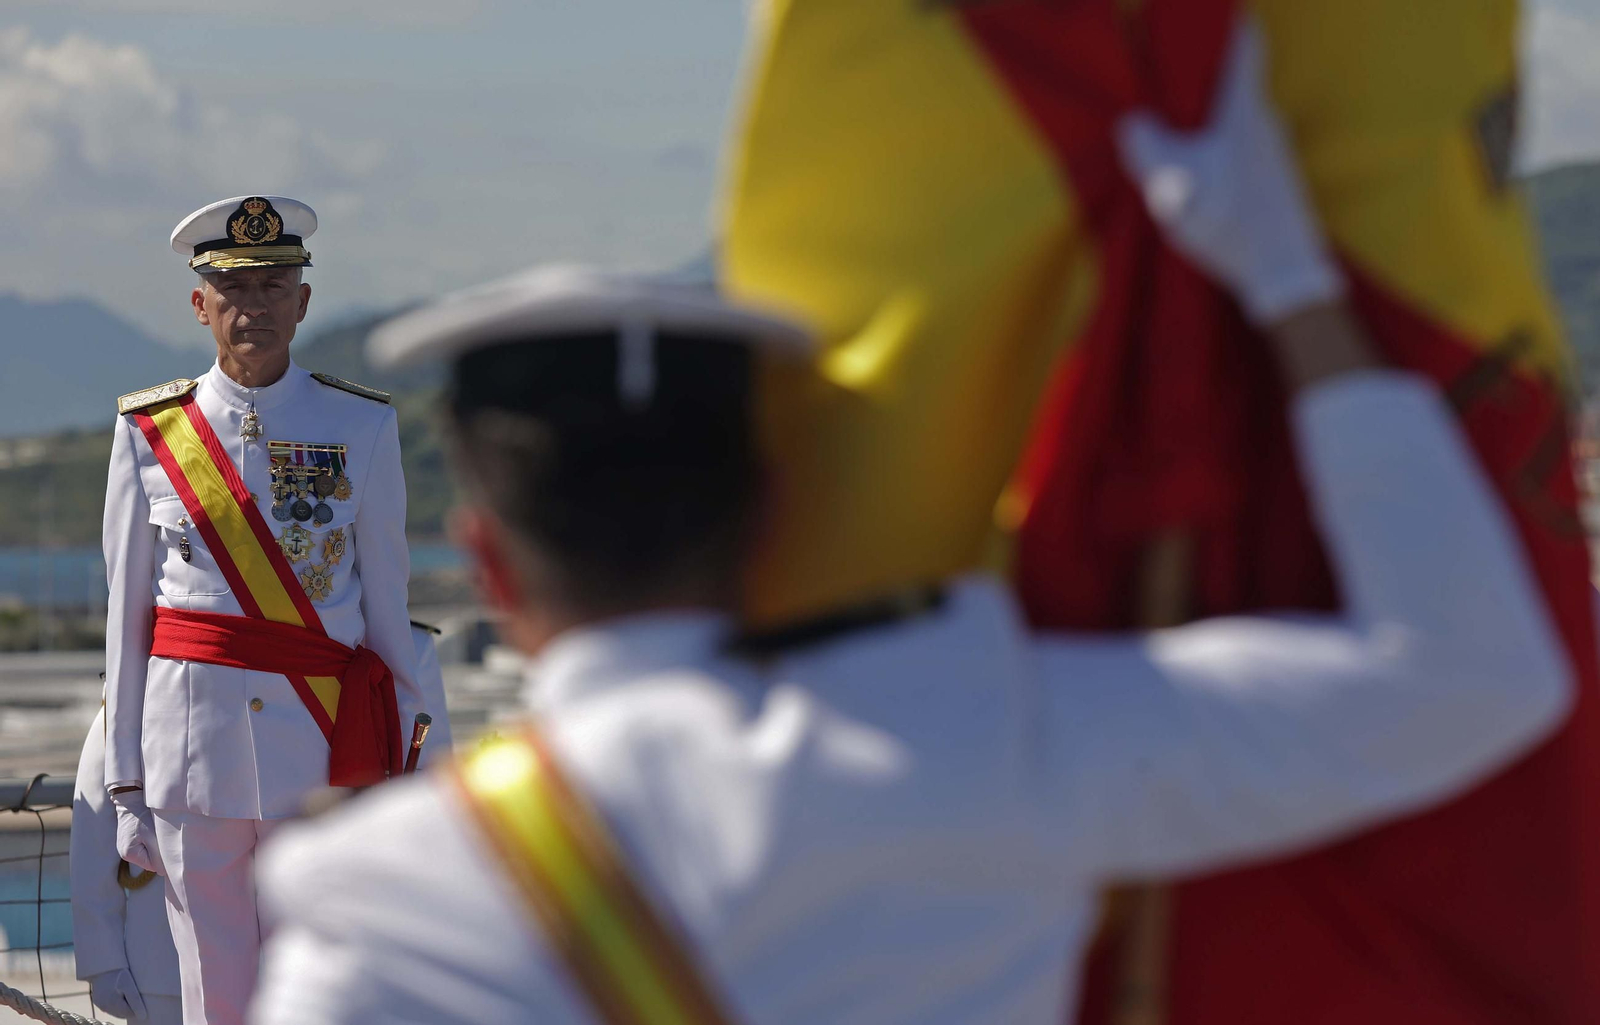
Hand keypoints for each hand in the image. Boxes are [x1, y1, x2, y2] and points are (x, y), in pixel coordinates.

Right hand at [88, 968, 147, 1020]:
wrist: (103, 965)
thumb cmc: (118, 974)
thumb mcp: (129, 986)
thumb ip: (135, 1002)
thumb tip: (142, 1017)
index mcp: (114, 1005)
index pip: (130, 1014)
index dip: (137, 1007)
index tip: (140, 996)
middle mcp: (105, 1007)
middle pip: (122, 1014)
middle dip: (129, 1007)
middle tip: (133, 993)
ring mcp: (100, 1004)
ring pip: (115, 1011)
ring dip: (122, 1006)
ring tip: (126, 992)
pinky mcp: (97, 1001)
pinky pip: (108, 1006)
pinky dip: (114, 1003)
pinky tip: (118, 993)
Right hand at [112, 790, 163, 876]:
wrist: (131, 799)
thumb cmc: (143, 816)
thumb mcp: (153, 836)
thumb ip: (158, 855)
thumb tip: (165, 872)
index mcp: (130, 854)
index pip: (154, 866)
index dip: (165, 860)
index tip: (175, 850)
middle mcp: (126, 853)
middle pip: (151, 860)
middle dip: (161, 853)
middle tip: (169, 841)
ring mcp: (126, 846)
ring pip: (149, 853)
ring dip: (157, 846)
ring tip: (160, 834)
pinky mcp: (130, 839)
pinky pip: (145, 845)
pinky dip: (152, 840)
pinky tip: (154, 831)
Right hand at [1115, 19, 1342, 325]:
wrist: (1283, 271)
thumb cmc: (1229, 220)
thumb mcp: (1172, 185)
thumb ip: (1146, 147)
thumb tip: (1134, 121)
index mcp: (1243, 111)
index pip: (1246, 47)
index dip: (1232, 22)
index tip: (1213, 13)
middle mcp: (1267, 122)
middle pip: (1237, 83)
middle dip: (1206, 75)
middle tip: (1170, 75)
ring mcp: (1277, 152)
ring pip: (1239, 118)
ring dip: (1211, 118)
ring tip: (1177, 128)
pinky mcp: (1278, 180)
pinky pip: (1244, 146)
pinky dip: (1221, 145)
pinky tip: (1200, 170)